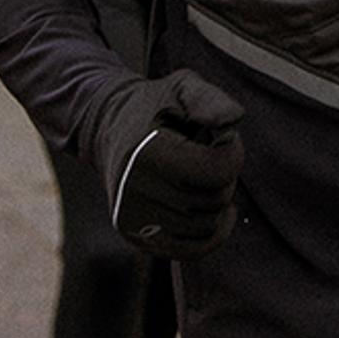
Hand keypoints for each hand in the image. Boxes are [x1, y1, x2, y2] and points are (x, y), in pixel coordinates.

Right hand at [88, 71, 245, 258]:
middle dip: (222, 176)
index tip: (221, 137)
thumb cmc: (152, 106)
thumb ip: (210, 99)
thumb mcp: (181, 87)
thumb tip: (233, 120)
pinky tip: (214, 211)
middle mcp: (132, 191)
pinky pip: (192, 250)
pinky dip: (212, 234)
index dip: (232, 152)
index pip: (215, 171)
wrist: (105, 126)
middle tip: (206, 153)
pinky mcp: (136, 237)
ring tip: (198, 175)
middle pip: (212, 199)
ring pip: (206, 226)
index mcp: (144, 152)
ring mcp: (132, 218)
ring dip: (215, 202)